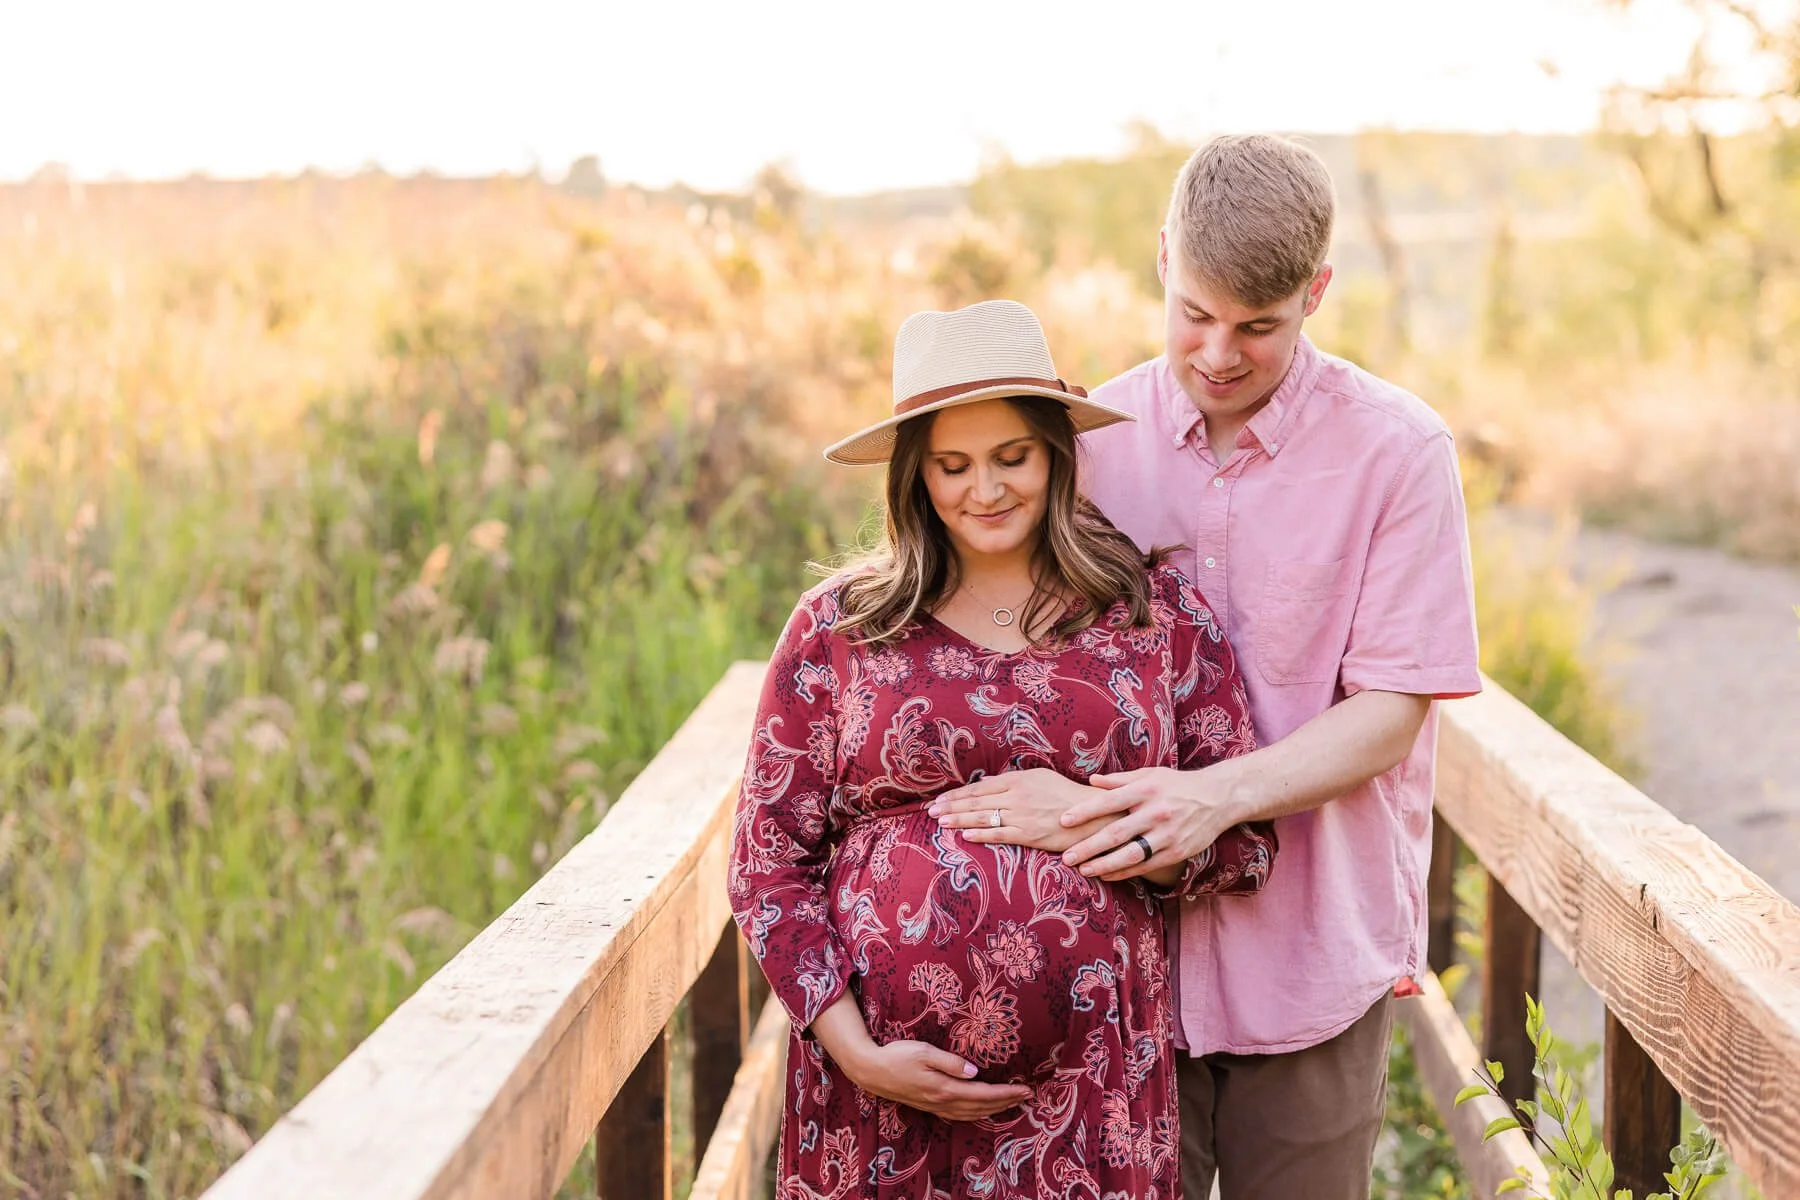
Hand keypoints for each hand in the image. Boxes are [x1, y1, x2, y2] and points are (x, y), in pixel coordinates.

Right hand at [842, 1039, 1033, 1121]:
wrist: (871, 1071)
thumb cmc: (897, 1055)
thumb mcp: (924, 1051)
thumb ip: (950, 1062)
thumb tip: (975, 1072)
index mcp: (944, 1088)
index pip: (983, 1094)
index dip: (1006, 1094)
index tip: (1025, 1090)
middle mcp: (942, 1101)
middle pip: (981, 1107)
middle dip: (1006, 1102)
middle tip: (1027, 1096)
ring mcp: (935, 1106)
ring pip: (972, 1114)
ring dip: (994, 1110)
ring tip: (1011, 1103)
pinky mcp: (929, 1106)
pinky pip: (959, 1115)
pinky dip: (976, 1115)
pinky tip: (981, 1111)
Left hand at [928, 768, 1096, 851]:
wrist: (1093, 815)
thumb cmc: (1066, 796)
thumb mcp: (1040, 779)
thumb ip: (1014, 781)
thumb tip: (988, 783)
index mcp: (1019, 779)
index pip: (980, 787)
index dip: (958, 794)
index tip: (940, 799)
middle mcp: (1017, 796)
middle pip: (976, 801)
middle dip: (950, 806)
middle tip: (930, 811)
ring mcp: (1022, 816)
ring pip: (983, 817)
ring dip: (958, 820)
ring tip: (940, 822)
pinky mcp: (1029, 835)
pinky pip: (999, 834)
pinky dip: (980, 834)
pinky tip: (964, 835)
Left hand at [1059, 764, 1244, 882]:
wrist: (1217, 799)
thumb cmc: (1176, 785)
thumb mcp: (1151, 774)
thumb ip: (1120, 779)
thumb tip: (1091, 781)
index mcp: (1146, 790)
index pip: (1108, 802)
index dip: (1084, 812)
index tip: (1063, 820)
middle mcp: (1155, 812)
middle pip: (1115, 833)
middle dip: (1088, 846)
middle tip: (1066, 857)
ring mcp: (1166, 834)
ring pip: (1130, 854)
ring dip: (1104, 864)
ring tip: (1083, 870)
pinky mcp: (1176, 851)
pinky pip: (1145, 866)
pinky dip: (1124, 872)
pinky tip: (1106, 875)